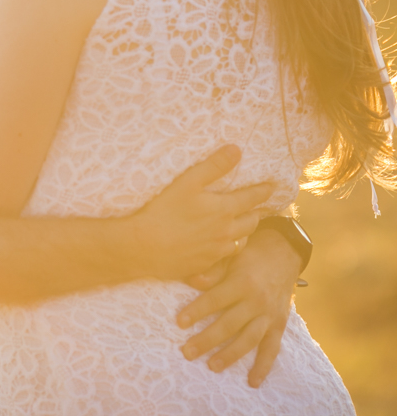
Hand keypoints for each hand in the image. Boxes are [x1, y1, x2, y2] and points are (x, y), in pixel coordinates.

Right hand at [125, 146, 273, 280]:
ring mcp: (216, 251)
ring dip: (244, 232)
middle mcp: (226, 232)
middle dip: (257, 213)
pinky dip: (228, 248)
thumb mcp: (187, 182)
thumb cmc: (163, 211)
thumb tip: (236, 150)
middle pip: (251, 222)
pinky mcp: (205, 265)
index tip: (273, 187)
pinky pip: (225, 256)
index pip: (252, 198)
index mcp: (224, 210)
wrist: (144, 247)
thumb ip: (213, 166)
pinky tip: (221, 246)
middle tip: (259, 208)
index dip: (264, 191)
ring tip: (242, 226)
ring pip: (241, 241)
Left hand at [176, 228, 301, 386]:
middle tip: (187, 352)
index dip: (197, 311)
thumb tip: (192, 281)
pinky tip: (252, 381)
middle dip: (207, 340)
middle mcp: (257, 301)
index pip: (215, 300)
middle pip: (229, 324)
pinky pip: (272, 348)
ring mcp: (269, 315)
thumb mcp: (230, 256)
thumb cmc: (248, 255)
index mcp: (242, 282)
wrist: (283, 253)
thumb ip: (212, 270)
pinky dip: (263, 366)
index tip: (179, 322)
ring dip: (230, 355)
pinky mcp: (279, 324)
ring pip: (249, 339)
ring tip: (212, 366)